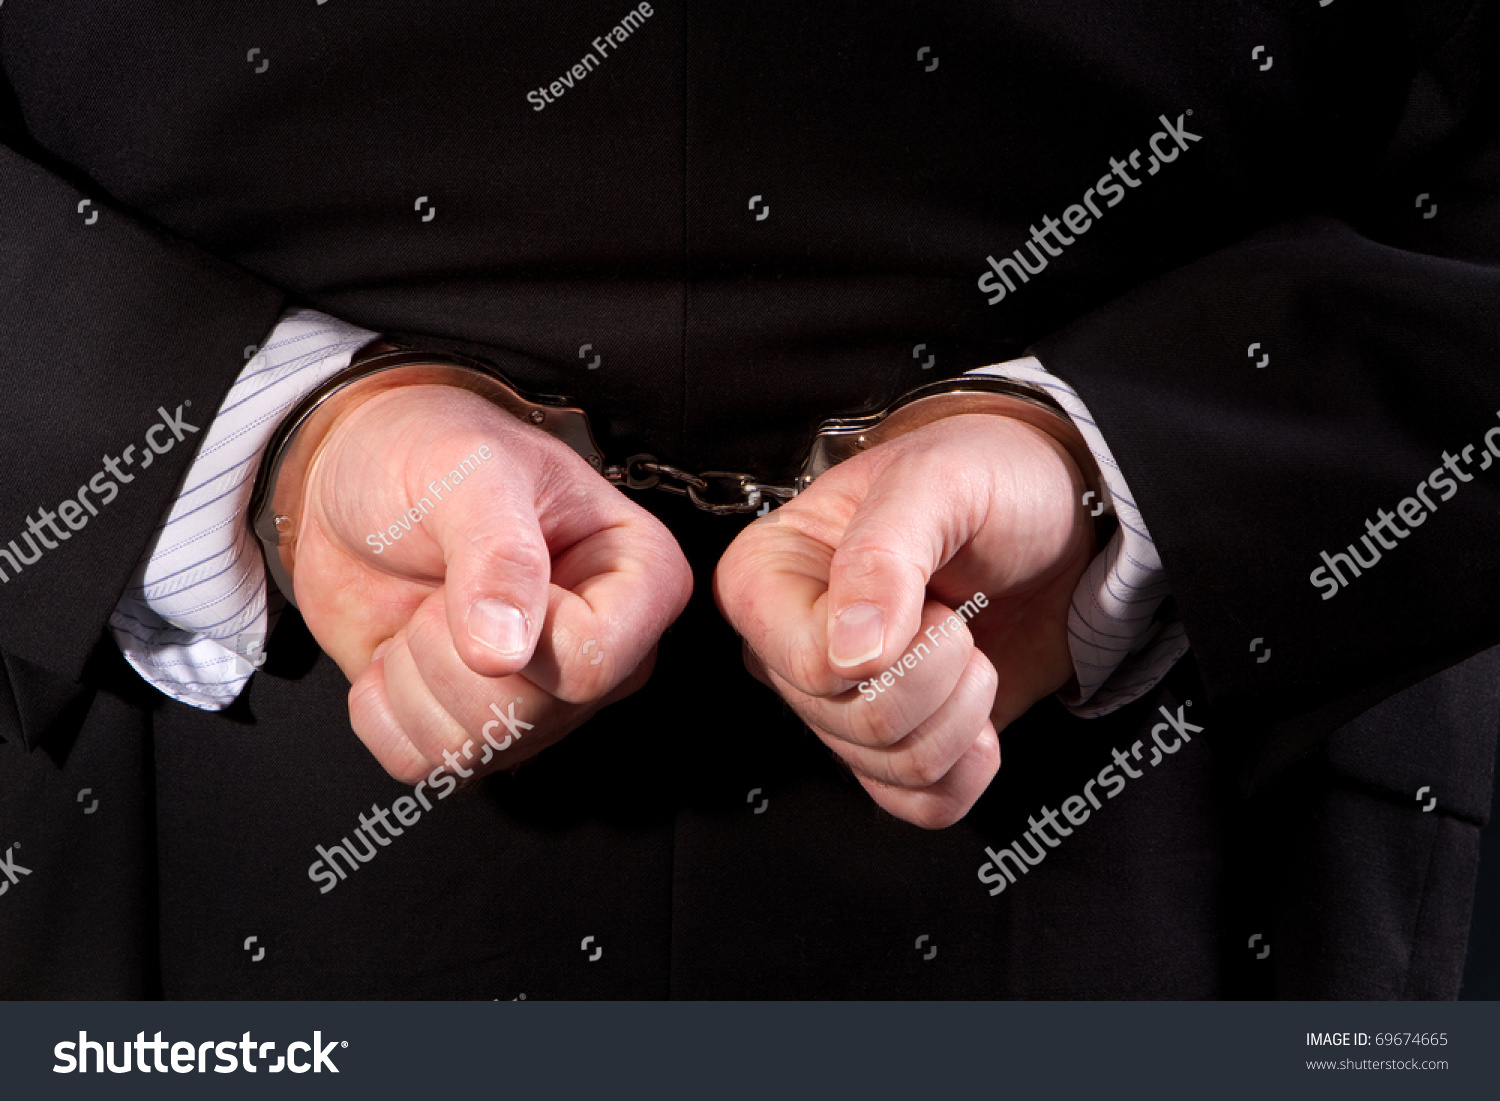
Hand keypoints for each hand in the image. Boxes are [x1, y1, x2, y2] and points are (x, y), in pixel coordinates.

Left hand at [288, 381, 692, 782]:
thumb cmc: (427, 452)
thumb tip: (505, 651)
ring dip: (413, 676)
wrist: (351, 481)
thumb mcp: (467, 469)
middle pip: (530, 716)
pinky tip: (398, 650)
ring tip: (427, 608)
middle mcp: (608, 651)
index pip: (593, 662)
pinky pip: (423, 763)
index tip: (487, 564)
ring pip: (474, 749)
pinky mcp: (478, 731)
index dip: (521, 629)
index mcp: (640, 579)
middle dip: (450, 649)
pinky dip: (381, 706)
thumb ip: (497, 550)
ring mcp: (545, 701)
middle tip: (445, 582)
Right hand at [714, 413, 1093, 827]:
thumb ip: (884, 554)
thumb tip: (848, 652)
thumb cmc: (993, 480)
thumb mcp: (939, 480)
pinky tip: (979, 710)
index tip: (926, 593)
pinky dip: (970, 765)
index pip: (805, 663)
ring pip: (891, 768)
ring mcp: (842, 704)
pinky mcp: (899, 745)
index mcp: (768, 575)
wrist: (1068, 521)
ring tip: (969, 644)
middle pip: (852, 722)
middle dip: (938, 672)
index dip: (886, 645)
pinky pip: (920, 804)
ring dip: (963, 710)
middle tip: (955, 612)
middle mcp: (792, 647)